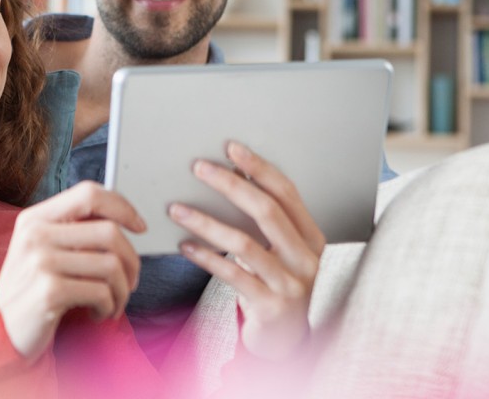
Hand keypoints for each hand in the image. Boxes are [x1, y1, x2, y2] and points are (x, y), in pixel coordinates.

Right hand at [0, 181, 144, 359]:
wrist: (1, 329)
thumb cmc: (32, 287)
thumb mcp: (42, 248)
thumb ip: (73, 230)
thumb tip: (123, 219)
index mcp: (35, 218)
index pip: (89, 193)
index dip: (122, 207)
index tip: (139, 226)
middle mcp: (36, 235)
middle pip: (109, 232)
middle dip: (131, 260)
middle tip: (130, 280)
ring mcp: (41, 262)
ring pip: (111, 266)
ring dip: (122, 290)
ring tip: (112, 302)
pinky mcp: (49, 292)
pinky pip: (102, 293)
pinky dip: (109, 307)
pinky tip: (97, 312)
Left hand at [168, 141, 324, 360]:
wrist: (288, 340)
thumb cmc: (278, 283)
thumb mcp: (280, 250)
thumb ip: (265, 221)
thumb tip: (230, 174)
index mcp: (311, 236)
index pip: (287, 193)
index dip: (259, 168)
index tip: (231, 147)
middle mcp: (306, 258)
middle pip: (266, 211)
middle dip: (230, 185)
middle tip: (199, 168)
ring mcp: (290, 284)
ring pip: (243, 243)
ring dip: (206, 222)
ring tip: (177, 208)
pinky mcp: (270, 306)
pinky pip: (231, 274)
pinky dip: (205, 257)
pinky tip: (185, 245)